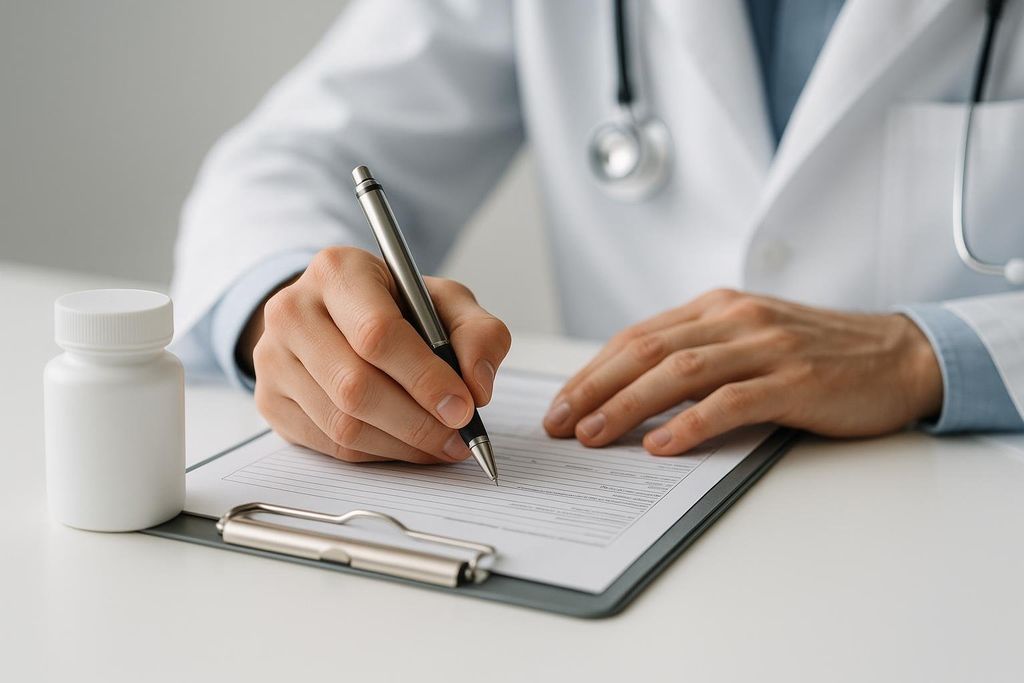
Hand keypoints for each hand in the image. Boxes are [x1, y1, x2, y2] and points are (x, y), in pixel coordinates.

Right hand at [245, 247, 511, 463]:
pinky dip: (378, 454)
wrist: (339, 315)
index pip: (377, 333)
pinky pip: (329, 445)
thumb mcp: (447, 303)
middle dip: (417, 422)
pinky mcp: (270, 401)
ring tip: (442, 445)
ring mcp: (273, 358)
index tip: (463, 406)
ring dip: (402, 445)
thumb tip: (477, 387)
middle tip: (459, 438)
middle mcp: (293, 310)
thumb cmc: (398, 307)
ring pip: (342, 424)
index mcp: (338, 271)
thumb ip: (478, 334)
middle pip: (355, 385)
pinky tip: (408, 446)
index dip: (424, 377)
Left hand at [543, 289, 941, 454]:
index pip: (637, 336)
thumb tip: (631, 391)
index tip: (561, 403)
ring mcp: (766, 346)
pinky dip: (692, 423)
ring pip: (679, 372)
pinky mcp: (795, 379)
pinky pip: (731, 400)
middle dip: (594, 388)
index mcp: (716, 307)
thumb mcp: (748, 338)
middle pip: (646, 350)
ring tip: (594, 435)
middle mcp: (735, 318)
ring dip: (628, 405)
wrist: (899, 354)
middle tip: (560, 423)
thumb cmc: (817, 353)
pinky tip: (662, 446)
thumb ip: (698, 353)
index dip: (592, 371)